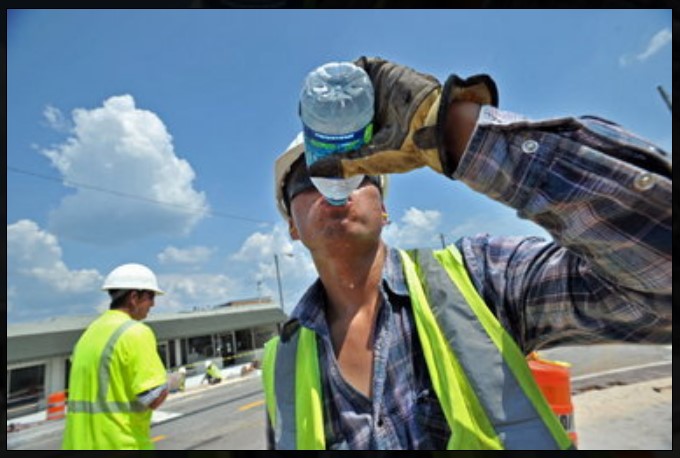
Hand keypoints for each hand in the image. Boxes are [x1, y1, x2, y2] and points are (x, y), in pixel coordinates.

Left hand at [307, 56, 497, 177]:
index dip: (324, 121)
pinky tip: (331, 79)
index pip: (342, 120)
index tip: (309, 124)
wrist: (435, 127)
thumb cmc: (407, 148)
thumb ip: (344, 164)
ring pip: (349, 82)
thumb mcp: (369, 159)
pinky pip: (360, 66)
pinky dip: (345, 71)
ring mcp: (379, 87)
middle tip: (308, 109)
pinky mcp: (385, 71)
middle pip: (343, 99)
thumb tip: (313, 171)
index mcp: (372, 126)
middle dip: (325, 102)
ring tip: (315, 94)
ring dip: (332, 86)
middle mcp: (374, 105)